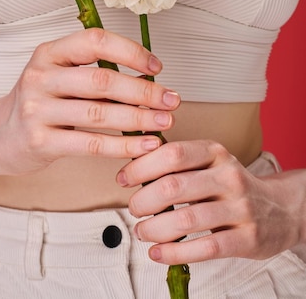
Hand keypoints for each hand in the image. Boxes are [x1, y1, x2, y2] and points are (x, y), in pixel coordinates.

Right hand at [0, 28, 179, 175]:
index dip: (130, 51)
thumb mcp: (56, 75)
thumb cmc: (38, 102)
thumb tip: (148, 77)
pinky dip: (123, 145)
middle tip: (171, 99)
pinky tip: (145, 145)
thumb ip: (92, 70)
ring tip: (164, 121)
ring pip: (99, 113)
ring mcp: (37, 109)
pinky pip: (91, 144)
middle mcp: (40, 76)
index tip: (156, 67)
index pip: (94, 41)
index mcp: (49, 53)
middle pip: (101, 80)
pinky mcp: (40, 142)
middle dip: (143, 90)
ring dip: (139, 118)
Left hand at [116, 139, 304, 263]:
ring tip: (142, 231)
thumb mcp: (210, 162)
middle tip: (133, 209)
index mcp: (215, 152)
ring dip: (155, 228)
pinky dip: (174, 252)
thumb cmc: (232, 185)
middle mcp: (229, 176)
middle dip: (143, 200)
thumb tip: (132, 169)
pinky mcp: (247, 239)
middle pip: (174, 186)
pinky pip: (205, 248)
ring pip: (186, 220)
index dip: (142, 166)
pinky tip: (158, 252)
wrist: (281, 210)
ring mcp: (240, 208)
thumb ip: (178, 163)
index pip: (173, 153)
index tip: (124, 178)